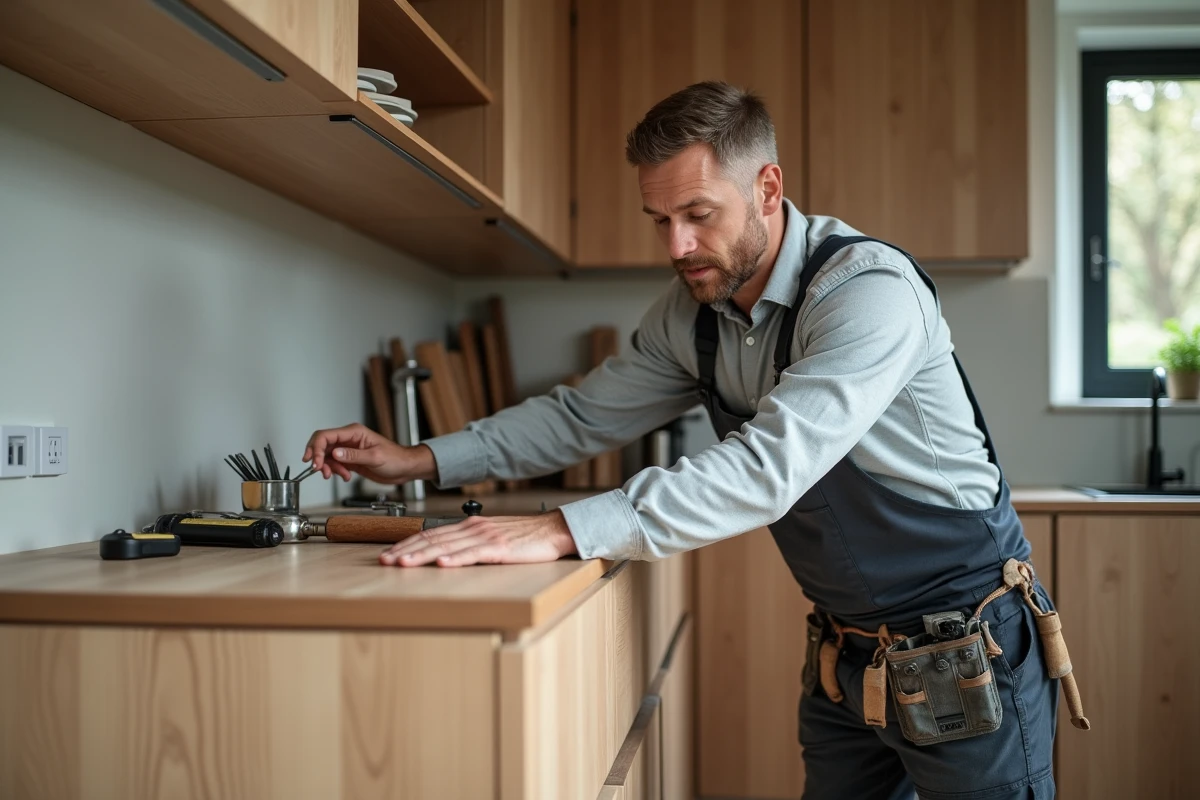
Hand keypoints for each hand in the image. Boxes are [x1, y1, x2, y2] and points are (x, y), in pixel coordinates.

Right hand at [303, 423, 436, 483]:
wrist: (404, 468)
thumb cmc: (396, 458)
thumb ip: (353, 456)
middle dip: (318, 457)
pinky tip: (345, 476)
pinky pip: (335, 464)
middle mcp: (349, 439)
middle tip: (319, 470)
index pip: (326, 436)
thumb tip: (335, 453)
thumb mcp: (375, 457)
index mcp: (354, 432)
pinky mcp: (350, 460)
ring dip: (328, 467)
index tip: (315, 463)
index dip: (316, 448)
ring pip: (327, 456)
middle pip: (323, 444)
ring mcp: (348, 450)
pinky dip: (336, 471)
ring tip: (336, 475)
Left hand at [379, 510, 578, 566]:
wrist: (553, 530)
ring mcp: (486, 538)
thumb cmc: (525, 537)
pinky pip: (474, 554)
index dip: (408, 544)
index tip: (389, 554)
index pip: (431, 534)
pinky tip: (442, 564)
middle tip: (384, 560)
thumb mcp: (492, 537)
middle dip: (406, 550)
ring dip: (422, 556)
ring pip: (447, 547)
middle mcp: (473, 529)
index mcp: (470, 526)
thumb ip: (470, 543)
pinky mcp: (500, 549)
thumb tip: (446, 554)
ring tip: (402, 563)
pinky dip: (456, 559)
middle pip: (432, 539)